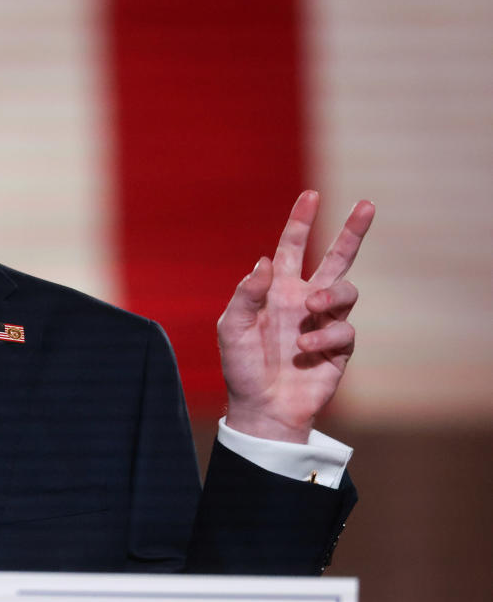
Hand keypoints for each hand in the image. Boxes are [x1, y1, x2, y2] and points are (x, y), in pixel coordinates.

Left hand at [218, 191, 374, 442]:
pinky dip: (325, 335)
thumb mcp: (232, 327)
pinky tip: (305, 349)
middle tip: (367, 205)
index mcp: (277, 289)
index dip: (300, 221)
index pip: (292, 247)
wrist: (262, 406)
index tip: (311, 195)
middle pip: (337, 258)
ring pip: (346, 289)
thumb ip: (247, 294)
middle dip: (352, 231)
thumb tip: (266, 260)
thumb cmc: (241, 366)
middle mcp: (304, 299)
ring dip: (332, 294)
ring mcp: (324, 322)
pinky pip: (344, 329)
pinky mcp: (340, 346)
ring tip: (311, 306)